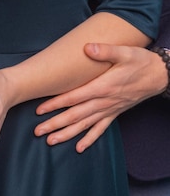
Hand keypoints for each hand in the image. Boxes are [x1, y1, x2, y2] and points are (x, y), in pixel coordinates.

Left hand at [35, 43, 167, 152]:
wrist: (160, 75)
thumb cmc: (141, 62)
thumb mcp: (125, 52)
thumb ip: (105, 51)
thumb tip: (88, 47)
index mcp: (103, 87)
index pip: (75, 97)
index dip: (56, 104)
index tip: (40, 110)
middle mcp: (104, 101)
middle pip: (75, 115)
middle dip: (56, 124)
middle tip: (38, 131)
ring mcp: (109, 109)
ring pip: (85, 125)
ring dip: (67, 134)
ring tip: (51, 141)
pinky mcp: (115, 113)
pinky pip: (100, 130)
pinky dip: (89, 139)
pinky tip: (79, 148)